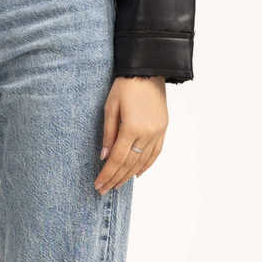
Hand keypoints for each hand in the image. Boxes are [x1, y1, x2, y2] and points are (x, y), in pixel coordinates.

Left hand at [94, 76, 167, 193]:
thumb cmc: (125, 85)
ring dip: (129, 175)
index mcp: (131, 128)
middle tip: (104, 190)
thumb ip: (108, 133)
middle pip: (129, 163)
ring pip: (143, 161)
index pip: (117, 158)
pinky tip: (137, 173)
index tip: (98, 184)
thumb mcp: (110, 106)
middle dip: (115, 178)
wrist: (148, 70)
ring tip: (117, 185)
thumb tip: (103, 156)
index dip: (107, 173)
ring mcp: (157, 132)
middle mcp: (147, 134)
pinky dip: (146, 165)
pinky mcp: (163, 129)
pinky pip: (155, 153)